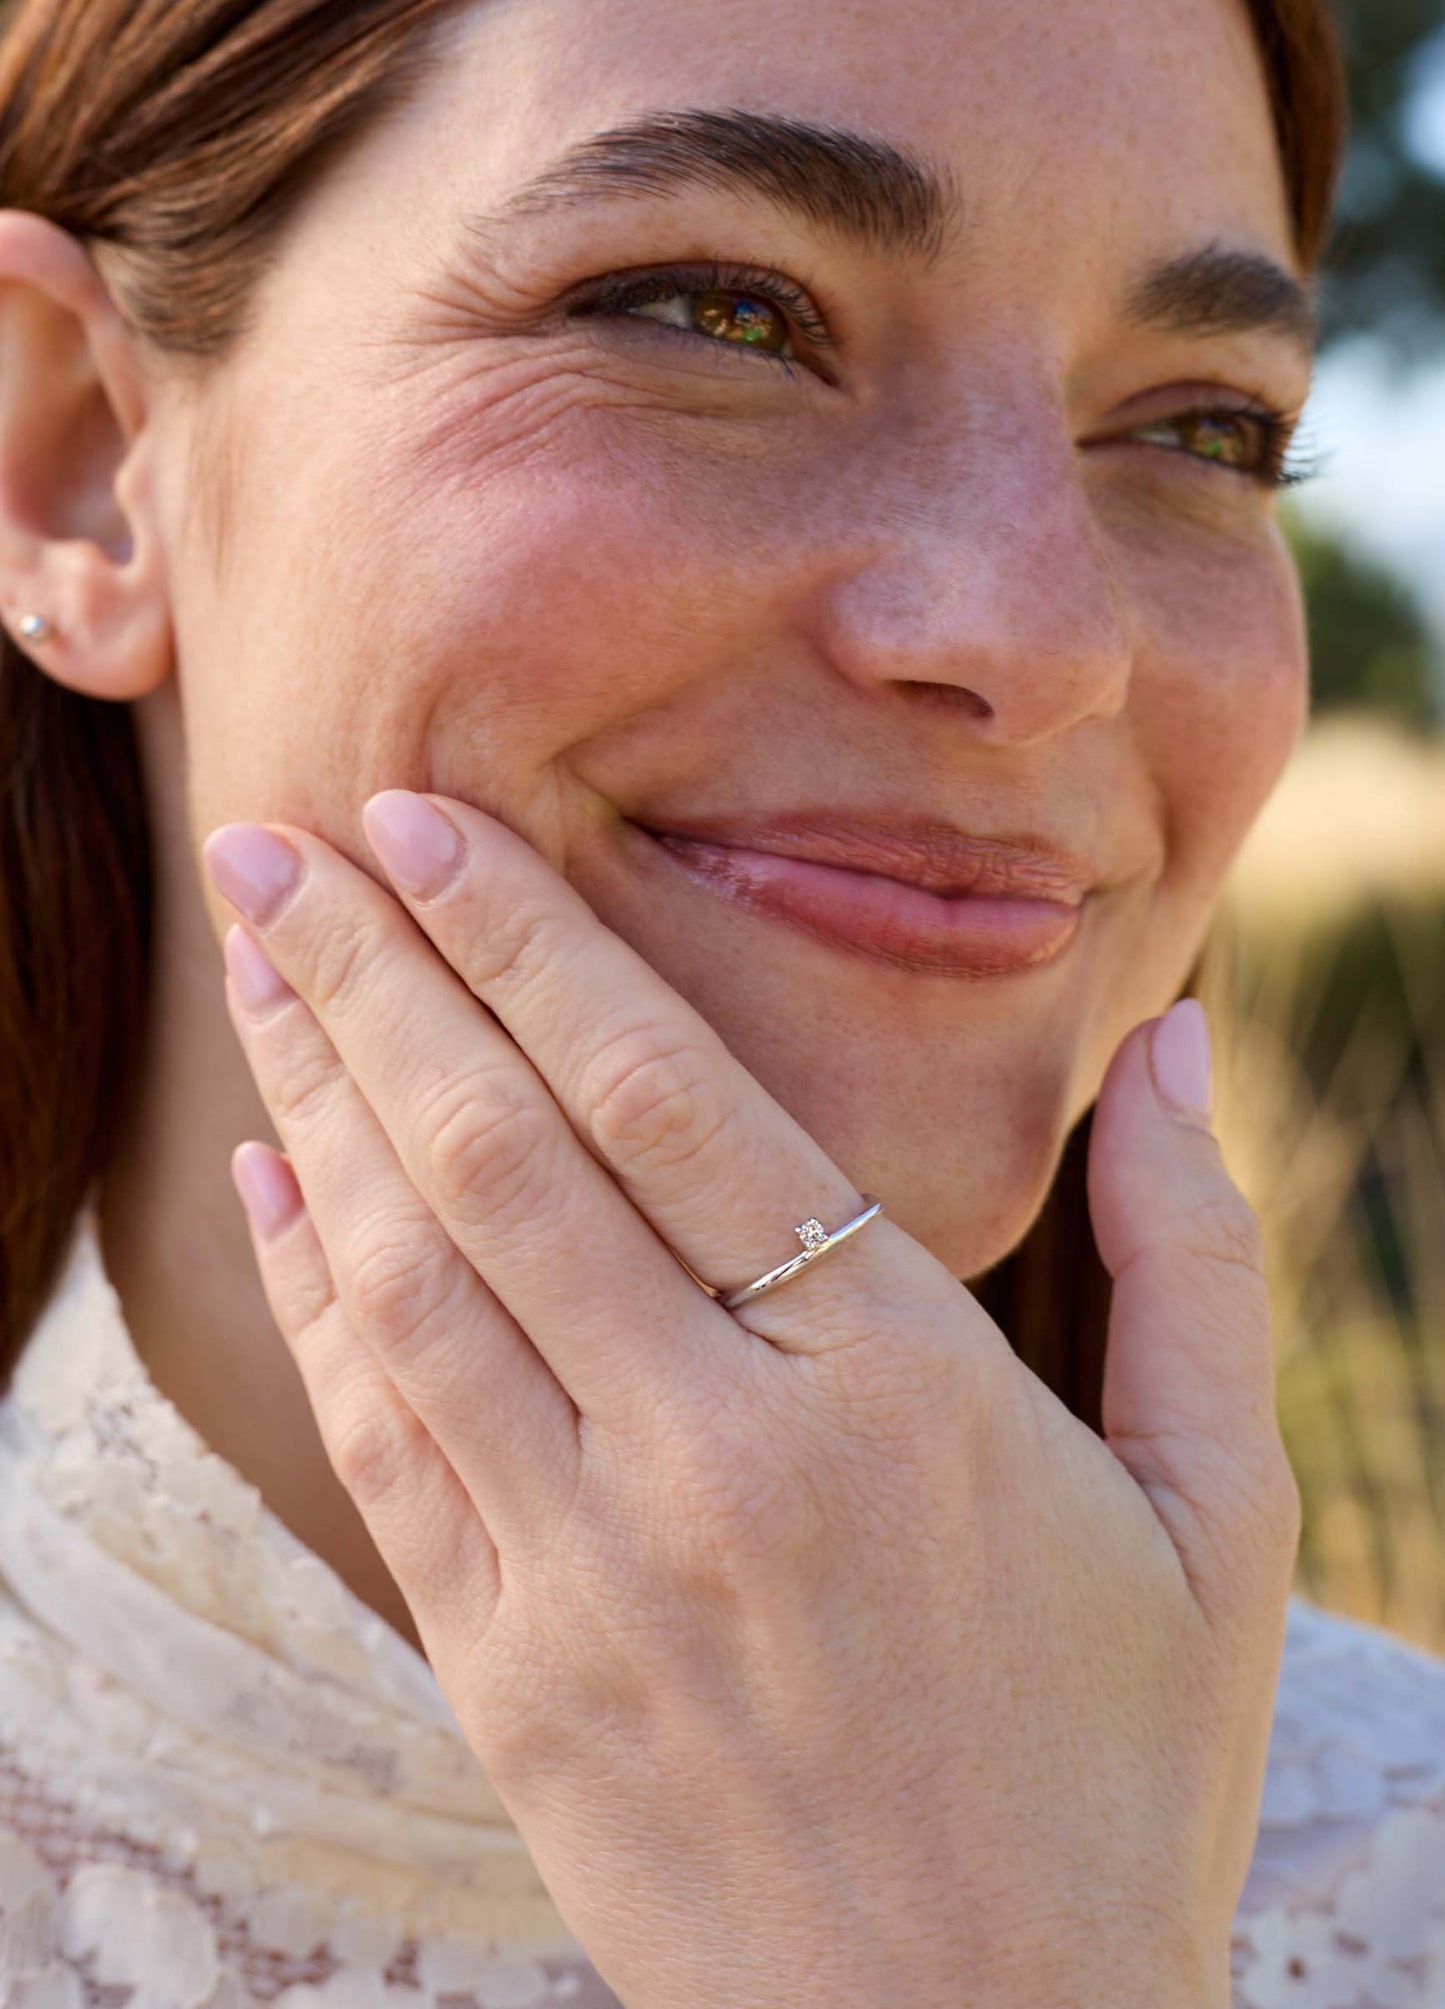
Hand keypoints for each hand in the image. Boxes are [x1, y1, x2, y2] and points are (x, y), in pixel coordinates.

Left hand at [205, 793, 1298, 2008]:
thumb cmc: (1120, 1770)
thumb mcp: (1216, 1516)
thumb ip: (1188, 1259)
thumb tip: (1176, 1040)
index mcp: (897, 1391)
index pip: (667, 1104)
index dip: (529, 947)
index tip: (424, 826)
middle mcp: (716, 1459)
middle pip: (500, 1156)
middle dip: (370, 975)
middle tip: (272, 840)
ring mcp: (588, 1574)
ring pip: (412, 1275)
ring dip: (319, 1098)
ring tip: (252, 962)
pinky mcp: (508, 1672)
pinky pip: (382, 1437)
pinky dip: (317, 1290)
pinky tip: (276, 1177)